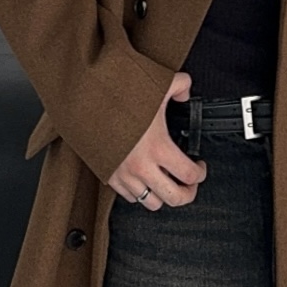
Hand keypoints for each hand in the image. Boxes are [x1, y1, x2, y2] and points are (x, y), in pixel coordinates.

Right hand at [107, 71, 207, 208]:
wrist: (85, 102)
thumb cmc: (118, 95)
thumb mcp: (157, 83)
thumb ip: (180, 85)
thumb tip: (185, 93)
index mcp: (158, 147)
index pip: (190, 175)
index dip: (200, 174)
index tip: (199, 167)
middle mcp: (142, 166)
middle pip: (175, 198)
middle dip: (188, 194)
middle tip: (189, 184)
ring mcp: (125, 175)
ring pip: (152, 203)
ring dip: (163, 195)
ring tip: (166, 184)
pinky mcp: (110, 176)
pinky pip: (130, 197)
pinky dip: (140, 193)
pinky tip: (144, 180)